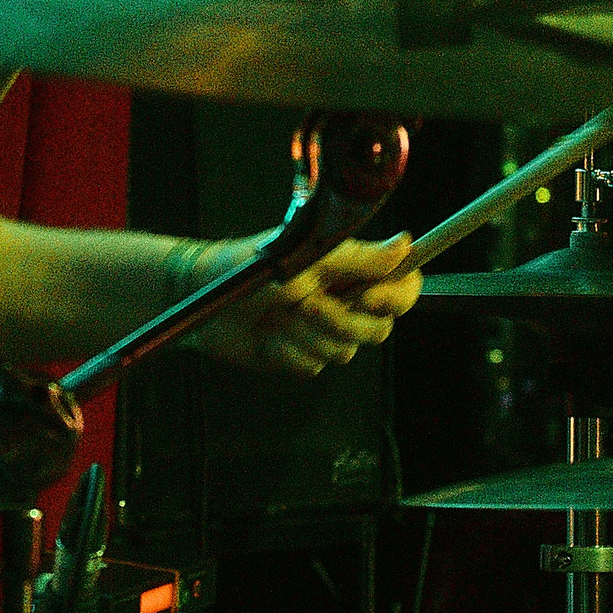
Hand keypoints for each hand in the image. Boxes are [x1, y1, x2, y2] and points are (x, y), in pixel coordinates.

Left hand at [195, 233, 420, 378]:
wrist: (207, 304)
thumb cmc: (251, 270)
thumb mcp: (308, 260)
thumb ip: (360, 257)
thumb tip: (406, 245)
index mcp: (349, 271)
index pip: (402, 286)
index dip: (397, 297)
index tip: (368, 297)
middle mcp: (342, 301)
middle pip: (379, 328)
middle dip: (340, 320)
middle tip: (305, 303)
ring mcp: (322, 332)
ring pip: (344, 352)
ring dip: (307, 335)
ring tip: (280, 315)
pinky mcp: (300, 357)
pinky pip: (313, 367)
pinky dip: (288, 353)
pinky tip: (268, 339)